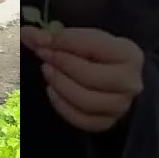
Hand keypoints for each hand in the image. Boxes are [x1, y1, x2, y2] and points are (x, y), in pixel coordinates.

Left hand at [22, 26, 143, 132]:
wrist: (114, 79)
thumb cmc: (98, 56)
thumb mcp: (84, 40)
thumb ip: (56, 36)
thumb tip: (28, 34)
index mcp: (129, 54)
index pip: (93, 46)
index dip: (63, 42)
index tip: (39, 39)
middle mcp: (130, 82)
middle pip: (90, 76)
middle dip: (61, 65)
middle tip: (44, 56)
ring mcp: (120, 106)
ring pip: (85, 100)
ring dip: (60, 85)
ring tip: (48, 72)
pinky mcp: (106, 123)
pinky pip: (80, 119)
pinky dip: (61, 105)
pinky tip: (53, 91)